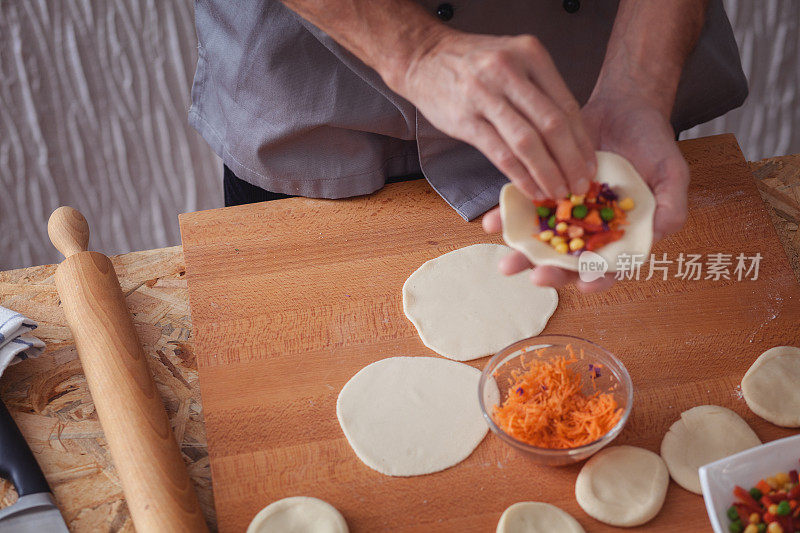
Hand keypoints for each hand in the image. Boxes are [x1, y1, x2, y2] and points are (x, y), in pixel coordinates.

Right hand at [393, 31, 596, 198]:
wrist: (424, 57)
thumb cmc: (472, 62)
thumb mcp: (513, 59)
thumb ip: (539, 89)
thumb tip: (569, 136)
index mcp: (530, 54)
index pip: (566, 104)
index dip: (582, 141)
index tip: (590, 165)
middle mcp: (509, 71)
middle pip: (552, 125)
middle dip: (571, 161)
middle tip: (580, 185)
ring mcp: (485, 95)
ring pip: (528, 143)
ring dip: (548, 173)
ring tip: (559, 192)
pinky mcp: (465, 120)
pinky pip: (501, 155)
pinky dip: (521, 176)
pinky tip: (532, 190)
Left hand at [482, 92, 689, 291]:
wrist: (623, 106)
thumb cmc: (653, 143)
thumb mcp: (672, 172)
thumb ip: (671, 206)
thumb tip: (659, 233)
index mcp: (619, 235)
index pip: (608, 266)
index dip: (597, 279)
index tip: (584, 284)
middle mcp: (588, 230)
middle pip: (568, 261)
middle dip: (550, 272)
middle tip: (536, 276)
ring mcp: (563, 212)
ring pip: (540, 241)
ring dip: (522, 254)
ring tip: (506, 261)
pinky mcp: (542, 190)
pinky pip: (522, 209)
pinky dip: (506, 218)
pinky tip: (492, 222)